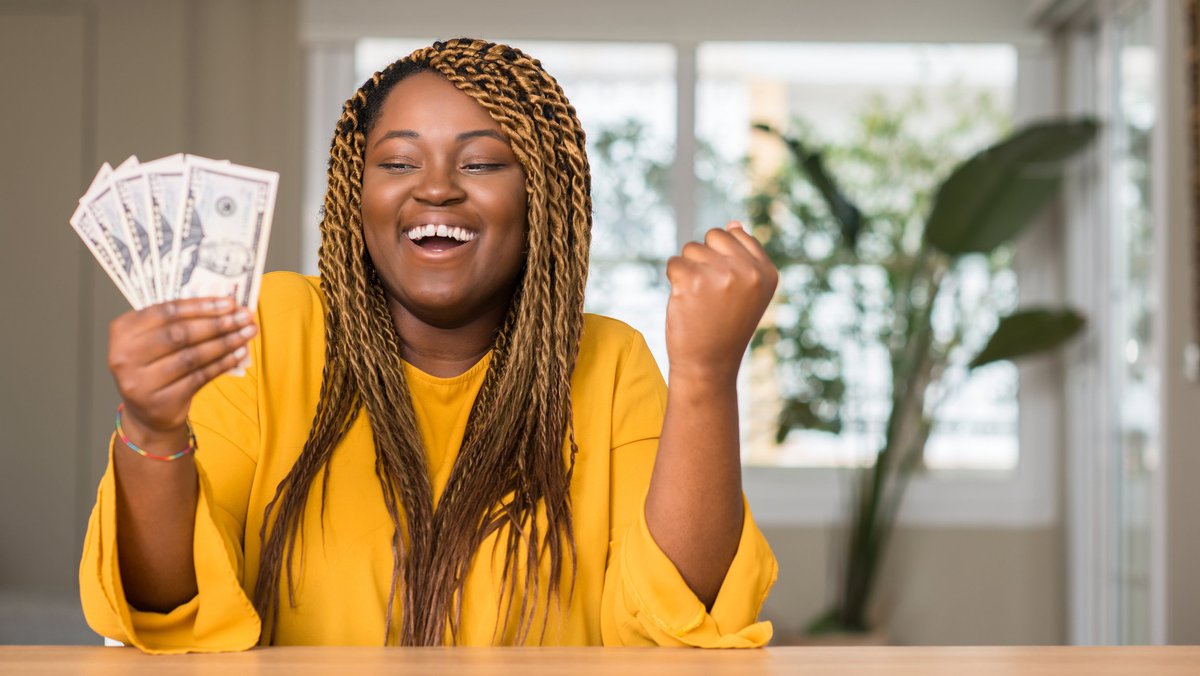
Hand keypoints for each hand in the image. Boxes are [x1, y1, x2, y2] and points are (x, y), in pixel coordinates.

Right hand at [108, 297, 256, 444]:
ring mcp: (140, 382)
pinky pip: (199, 377)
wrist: (148, 412)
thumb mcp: (156, 340)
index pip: (165, 311)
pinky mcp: (160, 401)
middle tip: (245, 316)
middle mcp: (125, 356)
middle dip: (217, 323)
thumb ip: (180, 322)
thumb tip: (225, 305)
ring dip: (225, 342)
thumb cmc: (156, 365)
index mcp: (122, 330)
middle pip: (180, 334)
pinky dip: (222, 363)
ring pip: (192, 356)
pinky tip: (239, 353)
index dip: (201, 306)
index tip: (230, 302)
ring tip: (248, 332)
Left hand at [665, 221, 777, 382]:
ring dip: (688, 270)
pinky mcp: (692, 281)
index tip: (725, 286)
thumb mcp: (747, 292)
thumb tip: (734, 223)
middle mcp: (748, 271)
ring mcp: (721, 275)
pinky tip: (684, 301)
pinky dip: (673, 279)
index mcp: (766, 272)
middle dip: (705, 257)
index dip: (723, 256)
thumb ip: (744, 258)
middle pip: (713, 235)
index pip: (737, 234)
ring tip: (699, 299)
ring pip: (691, 248)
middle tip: (709, 292)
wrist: (709, 364)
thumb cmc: (725, 326)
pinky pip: (673, 263)